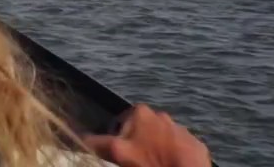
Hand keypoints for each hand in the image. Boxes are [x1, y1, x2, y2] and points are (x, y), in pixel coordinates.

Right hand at [84, 104, 211, 166]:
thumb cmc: (149, 162)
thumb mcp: (117, 152)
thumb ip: (96, 142)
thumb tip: (78, 137)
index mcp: (140, 112)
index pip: (120, 123)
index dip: (117, 139)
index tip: (121, 154)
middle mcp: (161, 114)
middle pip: (142, 130)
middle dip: (138, 143)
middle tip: (136, 161)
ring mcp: (181, 129)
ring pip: (161, 139)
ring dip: (157, 149)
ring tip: (154, 164)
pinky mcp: (196, 144)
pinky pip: (180, 148)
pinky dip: (174, 156)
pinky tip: (170, 166)